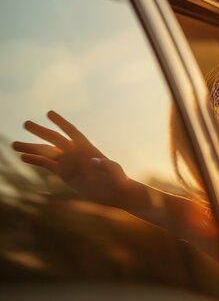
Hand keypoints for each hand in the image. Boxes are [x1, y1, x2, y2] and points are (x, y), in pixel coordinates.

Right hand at [12, 110, 127, 204]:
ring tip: (14, 144)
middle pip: (55, 139)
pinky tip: (23, 157)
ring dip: (31, 148)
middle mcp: (75, 153)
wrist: (114, 192)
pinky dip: (35, 161)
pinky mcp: (64, 174)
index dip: (61, 122)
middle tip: (25, 123)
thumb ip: (104, 165)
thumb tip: (94, 161)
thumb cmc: (117, 178)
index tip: (49, 113)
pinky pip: (47, 165)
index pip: (71, 131)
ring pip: (47, 153)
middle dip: (40, 131)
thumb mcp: (113, 170)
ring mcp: (68, 163)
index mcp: (87, 147)